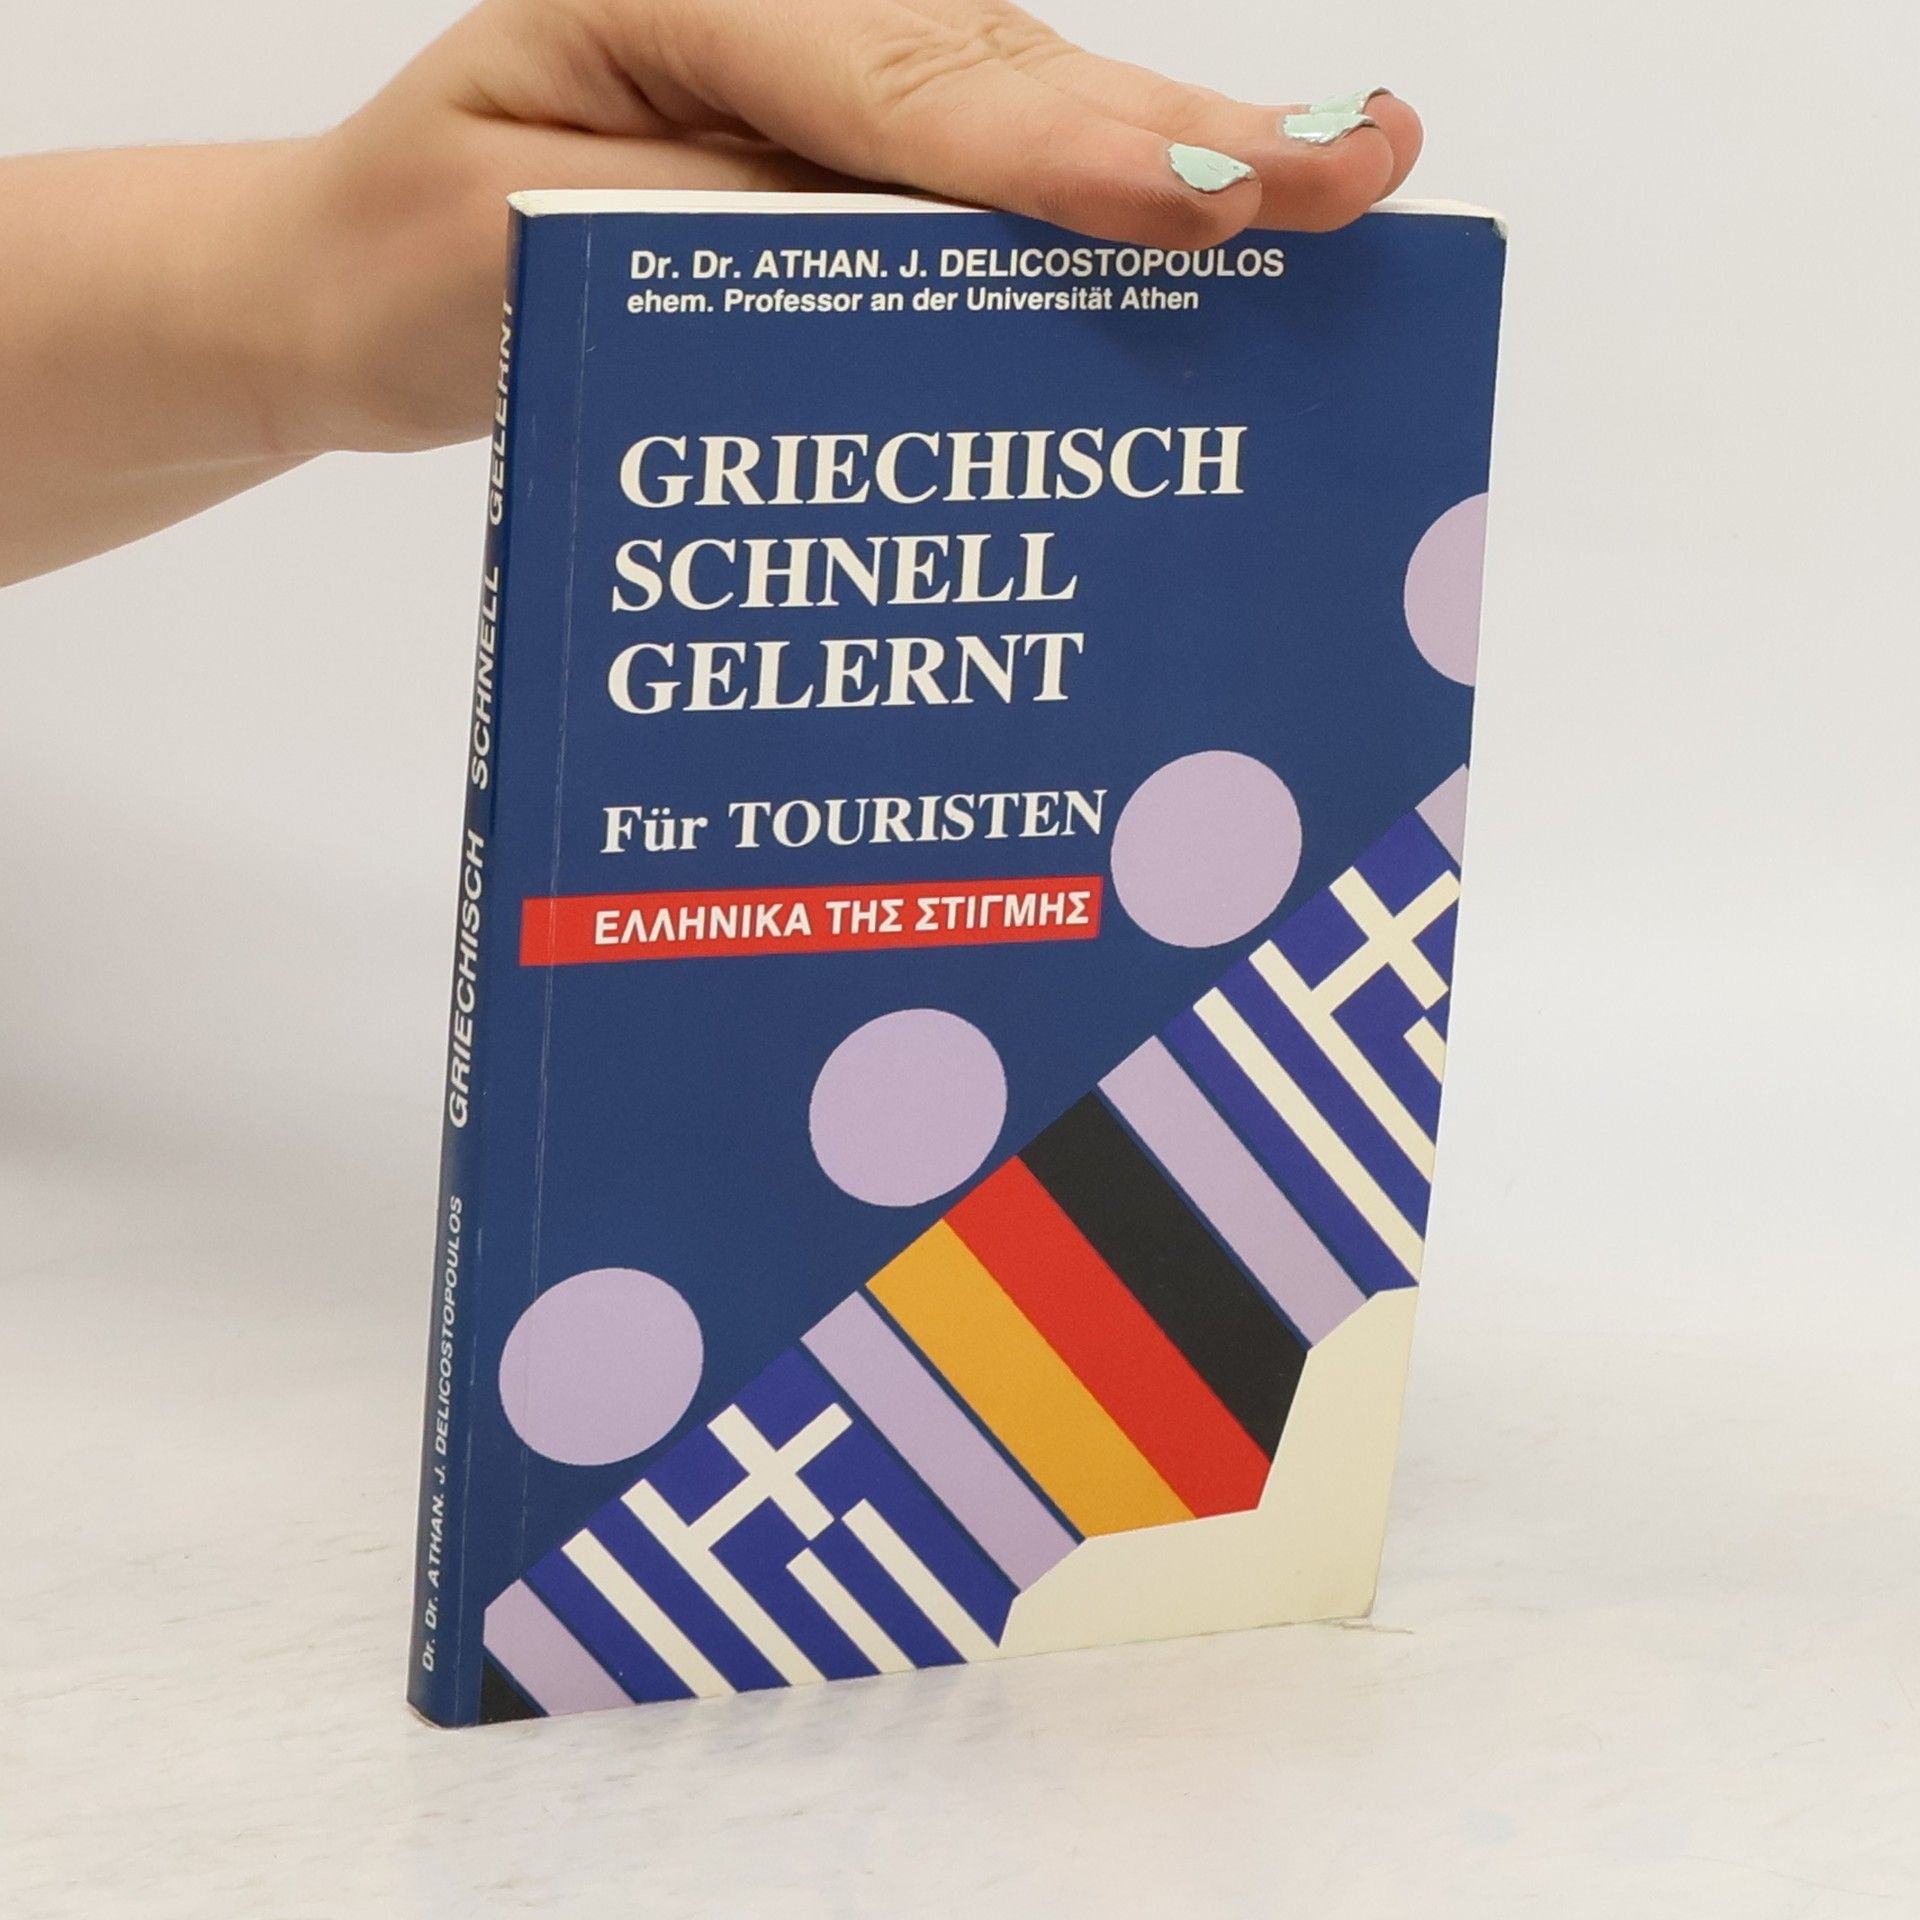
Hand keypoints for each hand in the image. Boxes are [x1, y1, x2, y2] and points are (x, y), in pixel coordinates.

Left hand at [283, 0, 1420, 451]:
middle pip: (1005, 73)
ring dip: (1185, 152)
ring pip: (1030, 99)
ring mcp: (828, 62)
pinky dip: (1111, 190)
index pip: (895, 83)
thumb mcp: (536, 252)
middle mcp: (779, 4)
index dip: (1053, 159)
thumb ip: (726, 241)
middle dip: (1180, 137)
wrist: (361, 277)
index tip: (1190, 210)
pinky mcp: (850, 134)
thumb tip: (927, 268)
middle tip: (1352, 172)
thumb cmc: (422, 259)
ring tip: (1340, 178)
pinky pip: (996, 155)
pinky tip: (1227, 204)